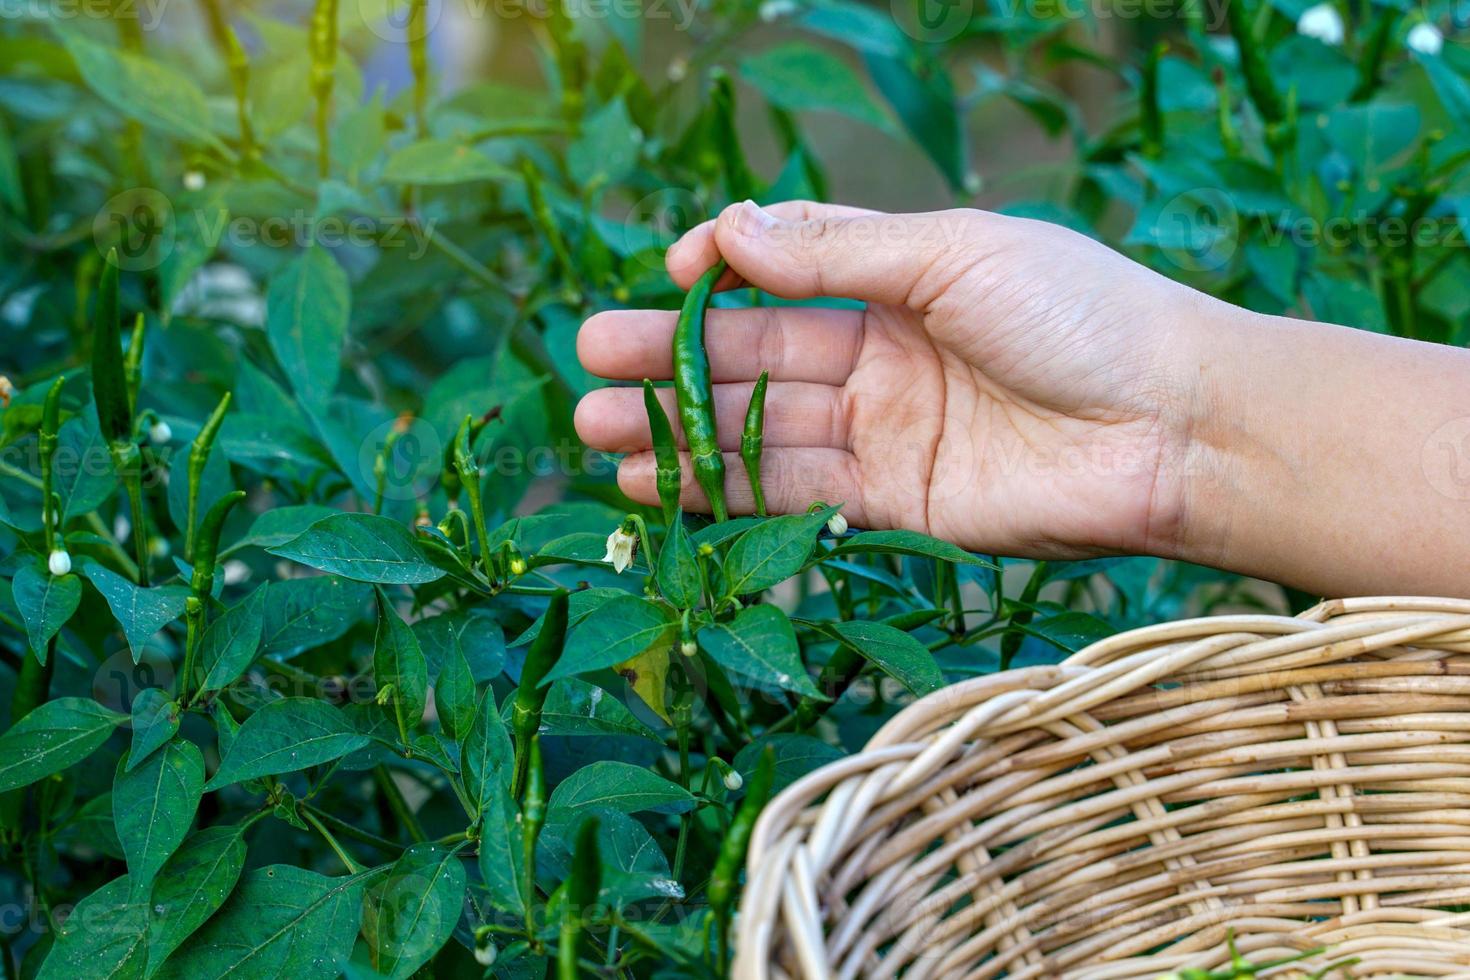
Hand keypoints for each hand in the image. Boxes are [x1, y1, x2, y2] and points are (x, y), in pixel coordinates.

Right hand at [575, 200, 1217, 559]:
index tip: (666, 275)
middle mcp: (886, 357)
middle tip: (587, 363)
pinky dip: (727, 490)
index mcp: (903, 281)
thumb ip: (838, 254)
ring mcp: (888, 433)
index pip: (788, 275)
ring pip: (762, 429)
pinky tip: (658, 484)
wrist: (1173, 427)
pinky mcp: (896, 506)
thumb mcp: (954, 254)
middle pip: (758, 357)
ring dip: (679, 431)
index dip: (723, 275)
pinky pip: (795, 495)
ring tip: (594, 431)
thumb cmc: (1079, 315)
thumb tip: (727, 231)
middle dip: (673, 361)